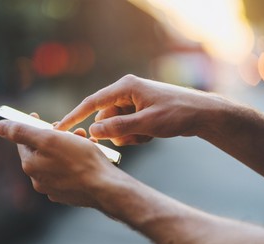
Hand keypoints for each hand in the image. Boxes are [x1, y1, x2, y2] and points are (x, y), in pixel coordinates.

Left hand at [0, 119, 119, 207]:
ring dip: (68, 146)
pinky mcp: (68, 193)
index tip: (37, 116)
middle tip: (70, 130)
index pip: (23, 140)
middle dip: (55, 136)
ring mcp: (54, 188)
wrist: (105, 187)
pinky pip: (68, 172)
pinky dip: (75, 161)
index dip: (31, 126)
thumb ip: (22, 132)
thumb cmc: (80, 161)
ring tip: (83, 140)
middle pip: (42, 150)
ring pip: (57, 160)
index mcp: (31, 165)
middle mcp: (39, 179)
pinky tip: (88, 155)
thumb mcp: (49, 139)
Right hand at [56, 74, 226, 145]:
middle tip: (134, 137)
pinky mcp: (140, 111)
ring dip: (128, 136)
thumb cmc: (177, 113)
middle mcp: (126, 92)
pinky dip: (136, 135)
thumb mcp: (146, 123)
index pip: (92, 102)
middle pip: (105, 118)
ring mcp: (133, 102)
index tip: (60, 128)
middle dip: (115, 132)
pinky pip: (127, 127)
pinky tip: (152, 134)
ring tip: (147, 134)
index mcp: (125, 87)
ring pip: (116, 125)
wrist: (203, 114)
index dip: (75, 116)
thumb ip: (117, 128)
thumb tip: (94, 131)